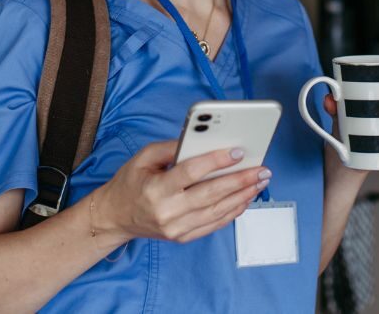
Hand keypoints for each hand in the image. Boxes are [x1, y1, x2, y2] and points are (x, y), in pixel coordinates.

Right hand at [92, 140, 269, 243]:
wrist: (115, 217)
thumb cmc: (130, 183)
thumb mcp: (143, 157)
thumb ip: (171, 147)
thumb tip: (202, 141)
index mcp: (156, 188)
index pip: (191, 173)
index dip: (216, 161)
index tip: (238, 152)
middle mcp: (168, 211)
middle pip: (211, 194)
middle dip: (240, 180)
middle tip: (262, 169)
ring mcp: (177, 228)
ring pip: (217, 211)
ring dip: (242, 196)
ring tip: (259, 182)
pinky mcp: (183, 237)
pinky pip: (214, 224)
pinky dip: (233, 211)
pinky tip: (245, 198)